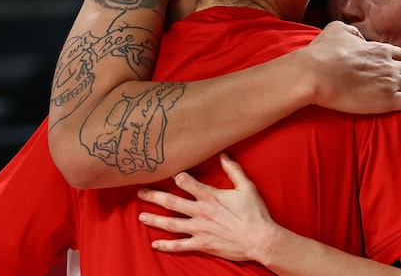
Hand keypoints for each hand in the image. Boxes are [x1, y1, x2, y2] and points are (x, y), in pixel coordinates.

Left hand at [137, 153, 278, 262]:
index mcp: (211, 197)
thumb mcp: (247, 187)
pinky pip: (179, 246)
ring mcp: (199, 230)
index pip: (188, 183)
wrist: (260, 239)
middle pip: (172, 202)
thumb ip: (233, 170)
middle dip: (154, 196)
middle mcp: (201, 212)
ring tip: (141, 216)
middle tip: (140, 192)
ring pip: (171, 224)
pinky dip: (166, 245)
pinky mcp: (202, 244)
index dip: (176, 177)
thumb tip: (224, 154)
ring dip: (154, 219)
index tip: (165, 172)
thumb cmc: (255, 213)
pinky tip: (155, 243)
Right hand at [305, 21, 400, 114]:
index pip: (400, 56)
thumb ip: (351, 30)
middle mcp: (389, 64)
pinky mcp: (389, 100)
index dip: (397, 64)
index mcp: (379, 49)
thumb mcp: (336, 30)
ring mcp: (391, 82)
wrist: (314, 75)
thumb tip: (358, 37)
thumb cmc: (321, 54)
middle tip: (400, 88)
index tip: (390, 72)